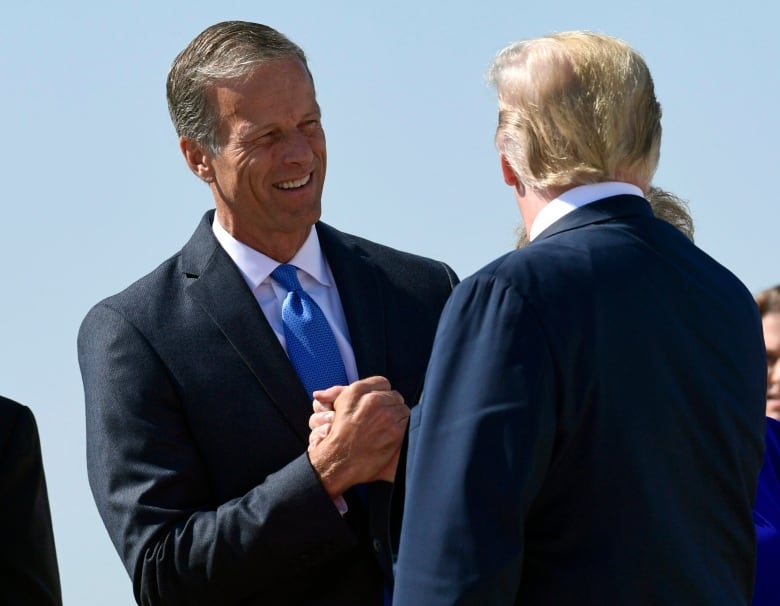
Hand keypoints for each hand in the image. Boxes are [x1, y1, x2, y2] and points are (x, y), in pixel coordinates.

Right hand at [307, 376, 408, 496]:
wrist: (339, 461)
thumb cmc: (337, 436)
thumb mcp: (337, 407)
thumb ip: (339, 392)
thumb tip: (334, 391)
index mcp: (357, 391)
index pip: (382, 382)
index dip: (381, 393)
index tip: (378, 403)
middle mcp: (372, 400)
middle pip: (394, 395)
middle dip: (390, 405)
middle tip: (381, 418)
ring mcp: (386, 415)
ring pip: (402, 409)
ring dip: (397, 417)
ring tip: (385, 428)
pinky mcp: (396, 431)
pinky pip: (406, 422)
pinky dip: (401, 428)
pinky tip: (390, 435)